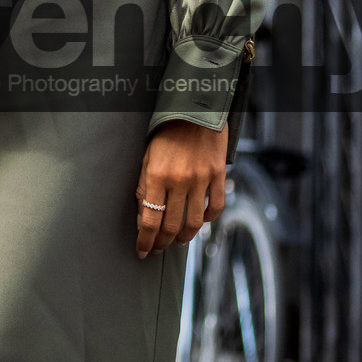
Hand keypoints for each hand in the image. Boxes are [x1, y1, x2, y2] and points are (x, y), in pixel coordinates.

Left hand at [134, 121, 227, 257]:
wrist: (194, 110)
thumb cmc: (166, 134)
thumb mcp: (147, 159)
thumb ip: (144, 189)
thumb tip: (143, 219)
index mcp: (157, 176)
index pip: (150, 220)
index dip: (145, 240)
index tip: (142, 251)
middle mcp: (179, 181)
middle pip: (171, 226)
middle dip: (163, 243)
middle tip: (158, 248)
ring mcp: (201, 179)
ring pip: (194, 222)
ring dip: (184, 237)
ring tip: (177, 240)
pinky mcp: (218, 175)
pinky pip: (216, 207)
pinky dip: (208, 220)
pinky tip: (200, 222)